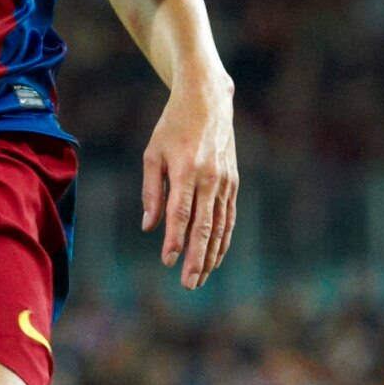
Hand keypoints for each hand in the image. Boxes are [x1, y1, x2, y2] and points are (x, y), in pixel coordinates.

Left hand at [142, 65, 236, 289]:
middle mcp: (209, 178)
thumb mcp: (153, 153)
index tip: (168, 261)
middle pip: (204, 226)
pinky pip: (229, 216)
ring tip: (201, 278)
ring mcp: (225, 181)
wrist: (208, 100)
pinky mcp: (233, 182)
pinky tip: (216, 256)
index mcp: (186, 170)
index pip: (181, 213)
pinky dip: (223, 238)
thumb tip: (150, 226)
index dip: (175, 239)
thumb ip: (151, 191)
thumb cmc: (173, 126)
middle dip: (196, 258)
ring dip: (212, 254)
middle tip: (188, 284)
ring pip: (220, 226)